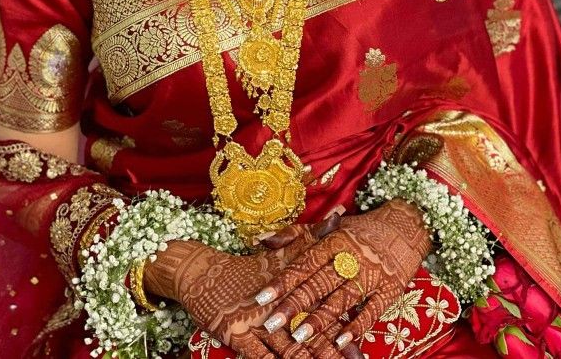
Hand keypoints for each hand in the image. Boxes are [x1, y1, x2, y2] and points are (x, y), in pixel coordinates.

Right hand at [143, 217, 339, 358]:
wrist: (199, 274)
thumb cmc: (243, 267)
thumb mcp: (277, 254)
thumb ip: (309, 238)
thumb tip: (338, 215)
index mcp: (289, 282)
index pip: (321, 306)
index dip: (342, 325)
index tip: (361, 344)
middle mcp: (275, 302)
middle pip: (310, 331)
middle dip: (331, 351)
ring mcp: (256, 322)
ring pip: (290, 348)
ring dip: (311, 358)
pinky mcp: (237, 337)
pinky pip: (263, 357)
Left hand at [253, 200, 430, 356]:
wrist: (405, 226)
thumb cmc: (360, 229)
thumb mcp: (330, 227)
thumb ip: (297, 234)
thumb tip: (263, 240)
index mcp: (334, 241)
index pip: (304, 263)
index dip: (282, 281)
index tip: (261, 297)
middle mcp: (351, 257)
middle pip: (319, 283)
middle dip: (294, 304)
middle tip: (272, 322)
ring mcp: (371, 274)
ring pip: (341, 299)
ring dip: (320, 319)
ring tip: (298, 335)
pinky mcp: (389, 290)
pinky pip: (372, 311)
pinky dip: (356, 326)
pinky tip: (340, 340)